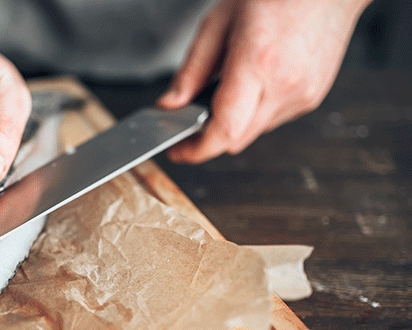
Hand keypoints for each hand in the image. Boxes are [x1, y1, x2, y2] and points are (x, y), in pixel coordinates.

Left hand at [158, 0, 370, 163]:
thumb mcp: (218, 23)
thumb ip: (191, 71)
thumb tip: (170, 104)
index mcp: (257, 63)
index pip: (224, 129)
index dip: (197, 149)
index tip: (178, 151)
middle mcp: (284, 85)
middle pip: (236, 139)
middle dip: (208, 138)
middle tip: (188, 126)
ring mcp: (303, 95)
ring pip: (253, 132)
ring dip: (233, 123)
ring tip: (227, 90)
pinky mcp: (313, 97)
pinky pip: (273, 119)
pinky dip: (255, 112)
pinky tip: (254, 84)